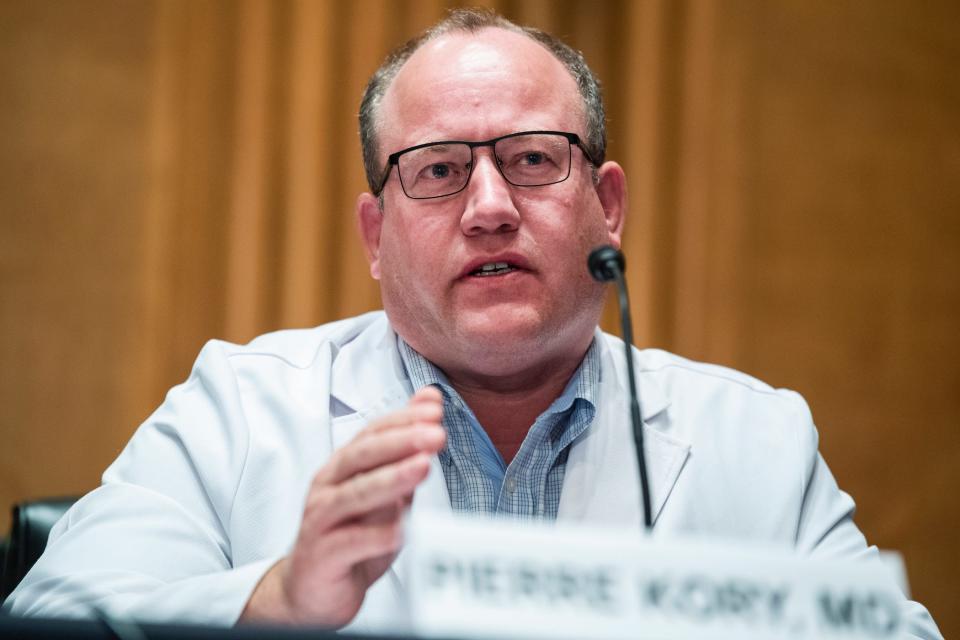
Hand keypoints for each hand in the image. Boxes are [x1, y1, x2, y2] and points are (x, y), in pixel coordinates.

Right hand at [240, 387, 444, 625]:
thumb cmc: (351, 536)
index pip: (372, 434)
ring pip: (354, 494)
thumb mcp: (383, 490)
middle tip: (436, 434)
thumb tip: (429, 403)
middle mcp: (328, 486)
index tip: (434, 408)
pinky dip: (378, 534)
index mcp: (342, 467)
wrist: (312, 590)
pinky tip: (403, 528)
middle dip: (401, 441)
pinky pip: (351, 542)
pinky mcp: (321, 555)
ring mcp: (320, 520)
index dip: (403, 419)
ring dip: (391, 479)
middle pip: (362, 456)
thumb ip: (405, 452)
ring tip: (423, 466)